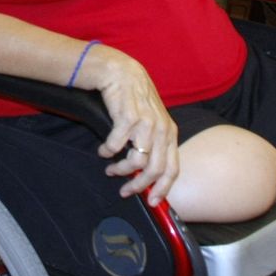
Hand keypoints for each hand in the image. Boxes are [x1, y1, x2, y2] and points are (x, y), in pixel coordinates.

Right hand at [84, 47, 179, 206]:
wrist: (121, 72)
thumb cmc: (135, 99)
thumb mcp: (152, 121)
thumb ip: (154, 144)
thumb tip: (148, 174)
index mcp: (170, 133)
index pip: (172, 169)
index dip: (162, 189)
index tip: (151, 202)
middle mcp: (161, 130)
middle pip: (154, 170)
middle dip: (138, 185)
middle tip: (124, 190)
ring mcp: (146, 123)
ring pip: (136, 161)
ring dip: (120, 169)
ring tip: (110, 168)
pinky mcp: (128, 117)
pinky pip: (116, 145)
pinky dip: (108, 152)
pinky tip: (103, 150)